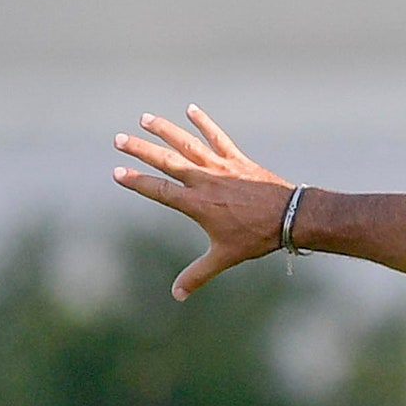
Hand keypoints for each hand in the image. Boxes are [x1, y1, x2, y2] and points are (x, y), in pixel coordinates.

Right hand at [113, 106, 290, 300]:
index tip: (117, 172)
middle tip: (119, 139)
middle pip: (166, 161)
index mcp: (197, 204)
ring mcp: (220, 167)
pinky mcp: (237, 159)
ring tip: (145, 118)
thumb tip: (177, 296)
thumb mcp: (223, 257)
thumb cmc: (255, 238)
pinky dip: (204, 123)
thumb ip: (197, 274)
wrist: (288, 217)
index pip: (159, 191)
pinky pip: (217, 137)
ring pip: (187, 143)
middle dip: (141, 150)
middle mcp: (204, 181)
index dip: (137, 182)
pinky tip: (190, 109)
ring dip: (165, 130)